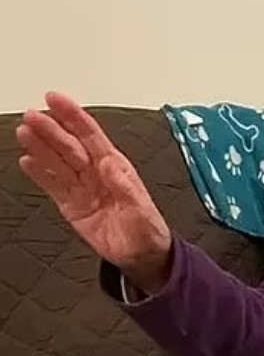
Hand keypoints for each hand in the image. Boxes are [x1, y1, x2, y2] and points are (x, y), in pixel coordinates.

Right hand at [16, 92, 172, 292]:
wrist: (142, 255)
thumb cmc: (147, 229)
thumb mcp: (141, 209)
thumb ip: (125, 187)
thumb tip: (111, 166)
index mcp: (116, 168)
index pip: (91, 136)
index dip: (74, 117)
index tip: (57, 100)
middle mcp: (97, 174)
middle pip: (70, 146)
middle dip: (52, 130)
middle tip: (32, 116)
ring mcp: (83, 188)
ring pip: (58, 162)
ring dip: (41, 146)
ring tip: (24, 132)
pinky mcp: (72, 205)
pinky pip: (53, 185)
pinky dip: (39, 173)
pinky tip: (27, 160)